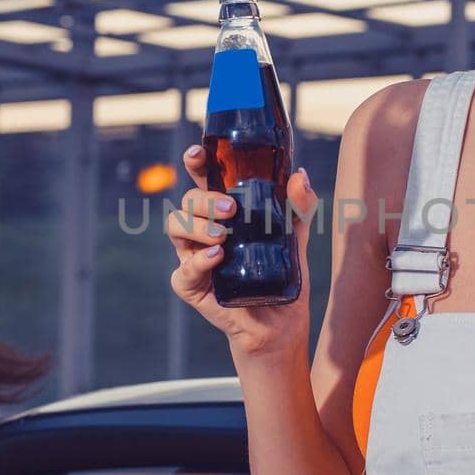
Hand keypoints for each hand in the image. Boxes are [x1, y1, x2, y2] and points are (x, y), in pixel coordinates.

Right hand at [167, 144, 320, 357]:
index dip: (196, 163)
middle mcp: (203, 229)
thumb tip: (299, 175)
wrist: (282, 321)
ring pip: (175, 227)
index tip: (198, 153)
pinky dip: (199, 261)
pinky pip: (183, 269)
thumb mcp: (297, 236)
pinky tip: (217, 257)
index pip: (203, 179)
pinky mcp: (191, 285)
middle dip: (203, 199)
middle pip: (187, 201)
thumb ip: (299, 207)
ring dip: (196, 226)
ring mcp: (193, 256)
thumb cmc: (283, 273)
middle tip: (230, 210)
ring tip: (223, 236)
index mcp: (223, 212)